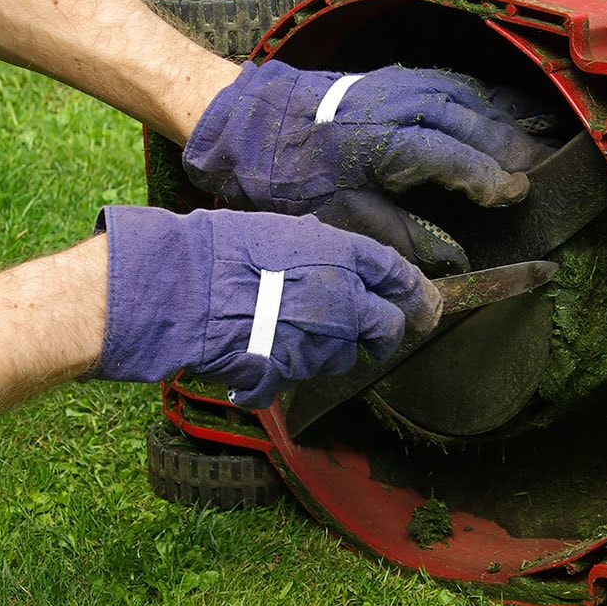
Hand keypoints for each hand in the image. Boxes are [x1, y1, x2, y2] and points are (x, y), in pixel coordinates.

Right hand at [92, 206, 440, 406]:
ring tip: (294, 332)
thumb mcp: (283, 229)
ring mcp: (321, 343)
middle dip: (388, 332)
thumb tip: (332, 251)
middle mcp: (345, 302)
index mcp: (346, 258)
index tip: (421, 302)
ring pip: (346, 356)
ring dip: (332, 349)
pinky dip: (290, 369)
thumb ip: (320, 246)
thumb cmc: (226, 248)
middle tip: (378, 335)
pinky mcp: (293, 374)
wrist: (185, 287)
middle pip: (389, 327)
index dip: (415, 292)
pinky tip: (266, 356)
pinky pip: (302, 376)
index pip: (400, 277)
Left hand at [181, 60, 553, 272]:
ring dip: (499, 115)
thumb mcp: (337, 218)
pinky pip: (445, 80)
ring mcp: (392, 85)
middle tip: (541, 166)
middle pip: (470, 120)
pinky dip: (475, 93)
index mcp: (385, 143)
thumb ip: (400, 237)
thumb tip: (448, 263)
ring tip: (531, 134)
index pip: (456, 158)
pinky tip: (490, 105)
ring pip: (463, 95)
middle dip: (510, 144)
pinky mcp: (387, 77)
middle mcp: (396, 106)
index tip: (515, 194)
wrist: (241, 120)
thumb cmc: (284, 175)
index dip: (490, 177)